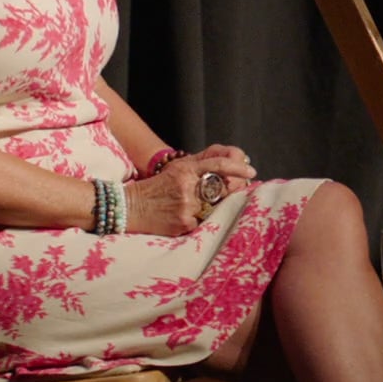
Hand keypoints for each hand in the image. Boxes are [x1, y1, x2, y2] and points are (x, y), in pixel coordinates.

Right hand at [123, 145, 256, 235]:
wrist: (130, 208)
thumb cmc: (159, 187)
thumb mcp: (178, 168)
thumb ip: (204, 161)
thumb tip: (233, 158)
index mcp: (186, 169)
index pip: (219, 164)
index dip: (238, 167)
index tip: (251, 170)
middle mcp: (187, 187)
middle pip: (224, 187)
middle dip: (234, 189)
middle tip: (238, 189)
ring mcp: (186, 207)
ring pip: (217, 206)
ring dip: (220, 205)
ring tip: (209, 204)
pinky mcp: (184, 224)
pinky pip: (205, 222)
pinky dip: (205, 220)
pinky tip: (194, 217)